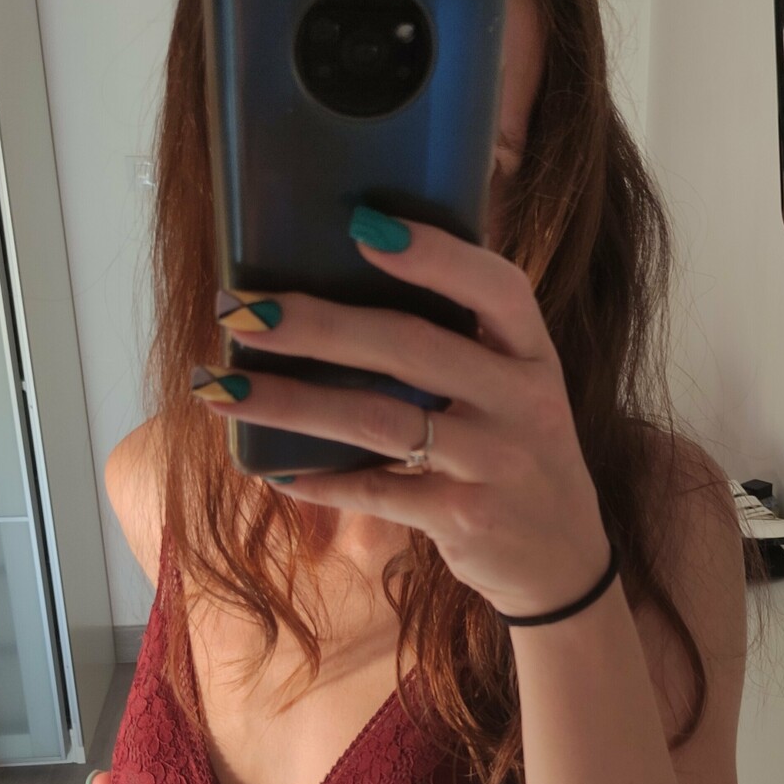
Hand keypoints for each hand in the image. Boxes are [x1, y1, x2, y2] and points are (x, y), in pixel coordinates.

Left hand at [197, 211, 613, 620]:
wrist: (562, 559)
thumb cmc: (517, 454)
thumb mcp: (515, 388)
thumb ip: (461, 342)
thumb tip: (345, 283)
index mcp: (532, 354)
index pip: (495, 287)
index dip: (434, 254)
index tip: (363, 224)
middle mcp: (521, 402)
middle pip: (410, 347)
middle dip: (316, 325)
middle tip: (241, 311)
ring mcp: (494, 463)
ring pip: (379, 421)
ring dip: (292, 403)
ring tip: (221, 388)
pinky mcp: (464, 518)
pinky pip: (376, 491)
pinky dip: (319, 479)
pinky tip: (273, 468)